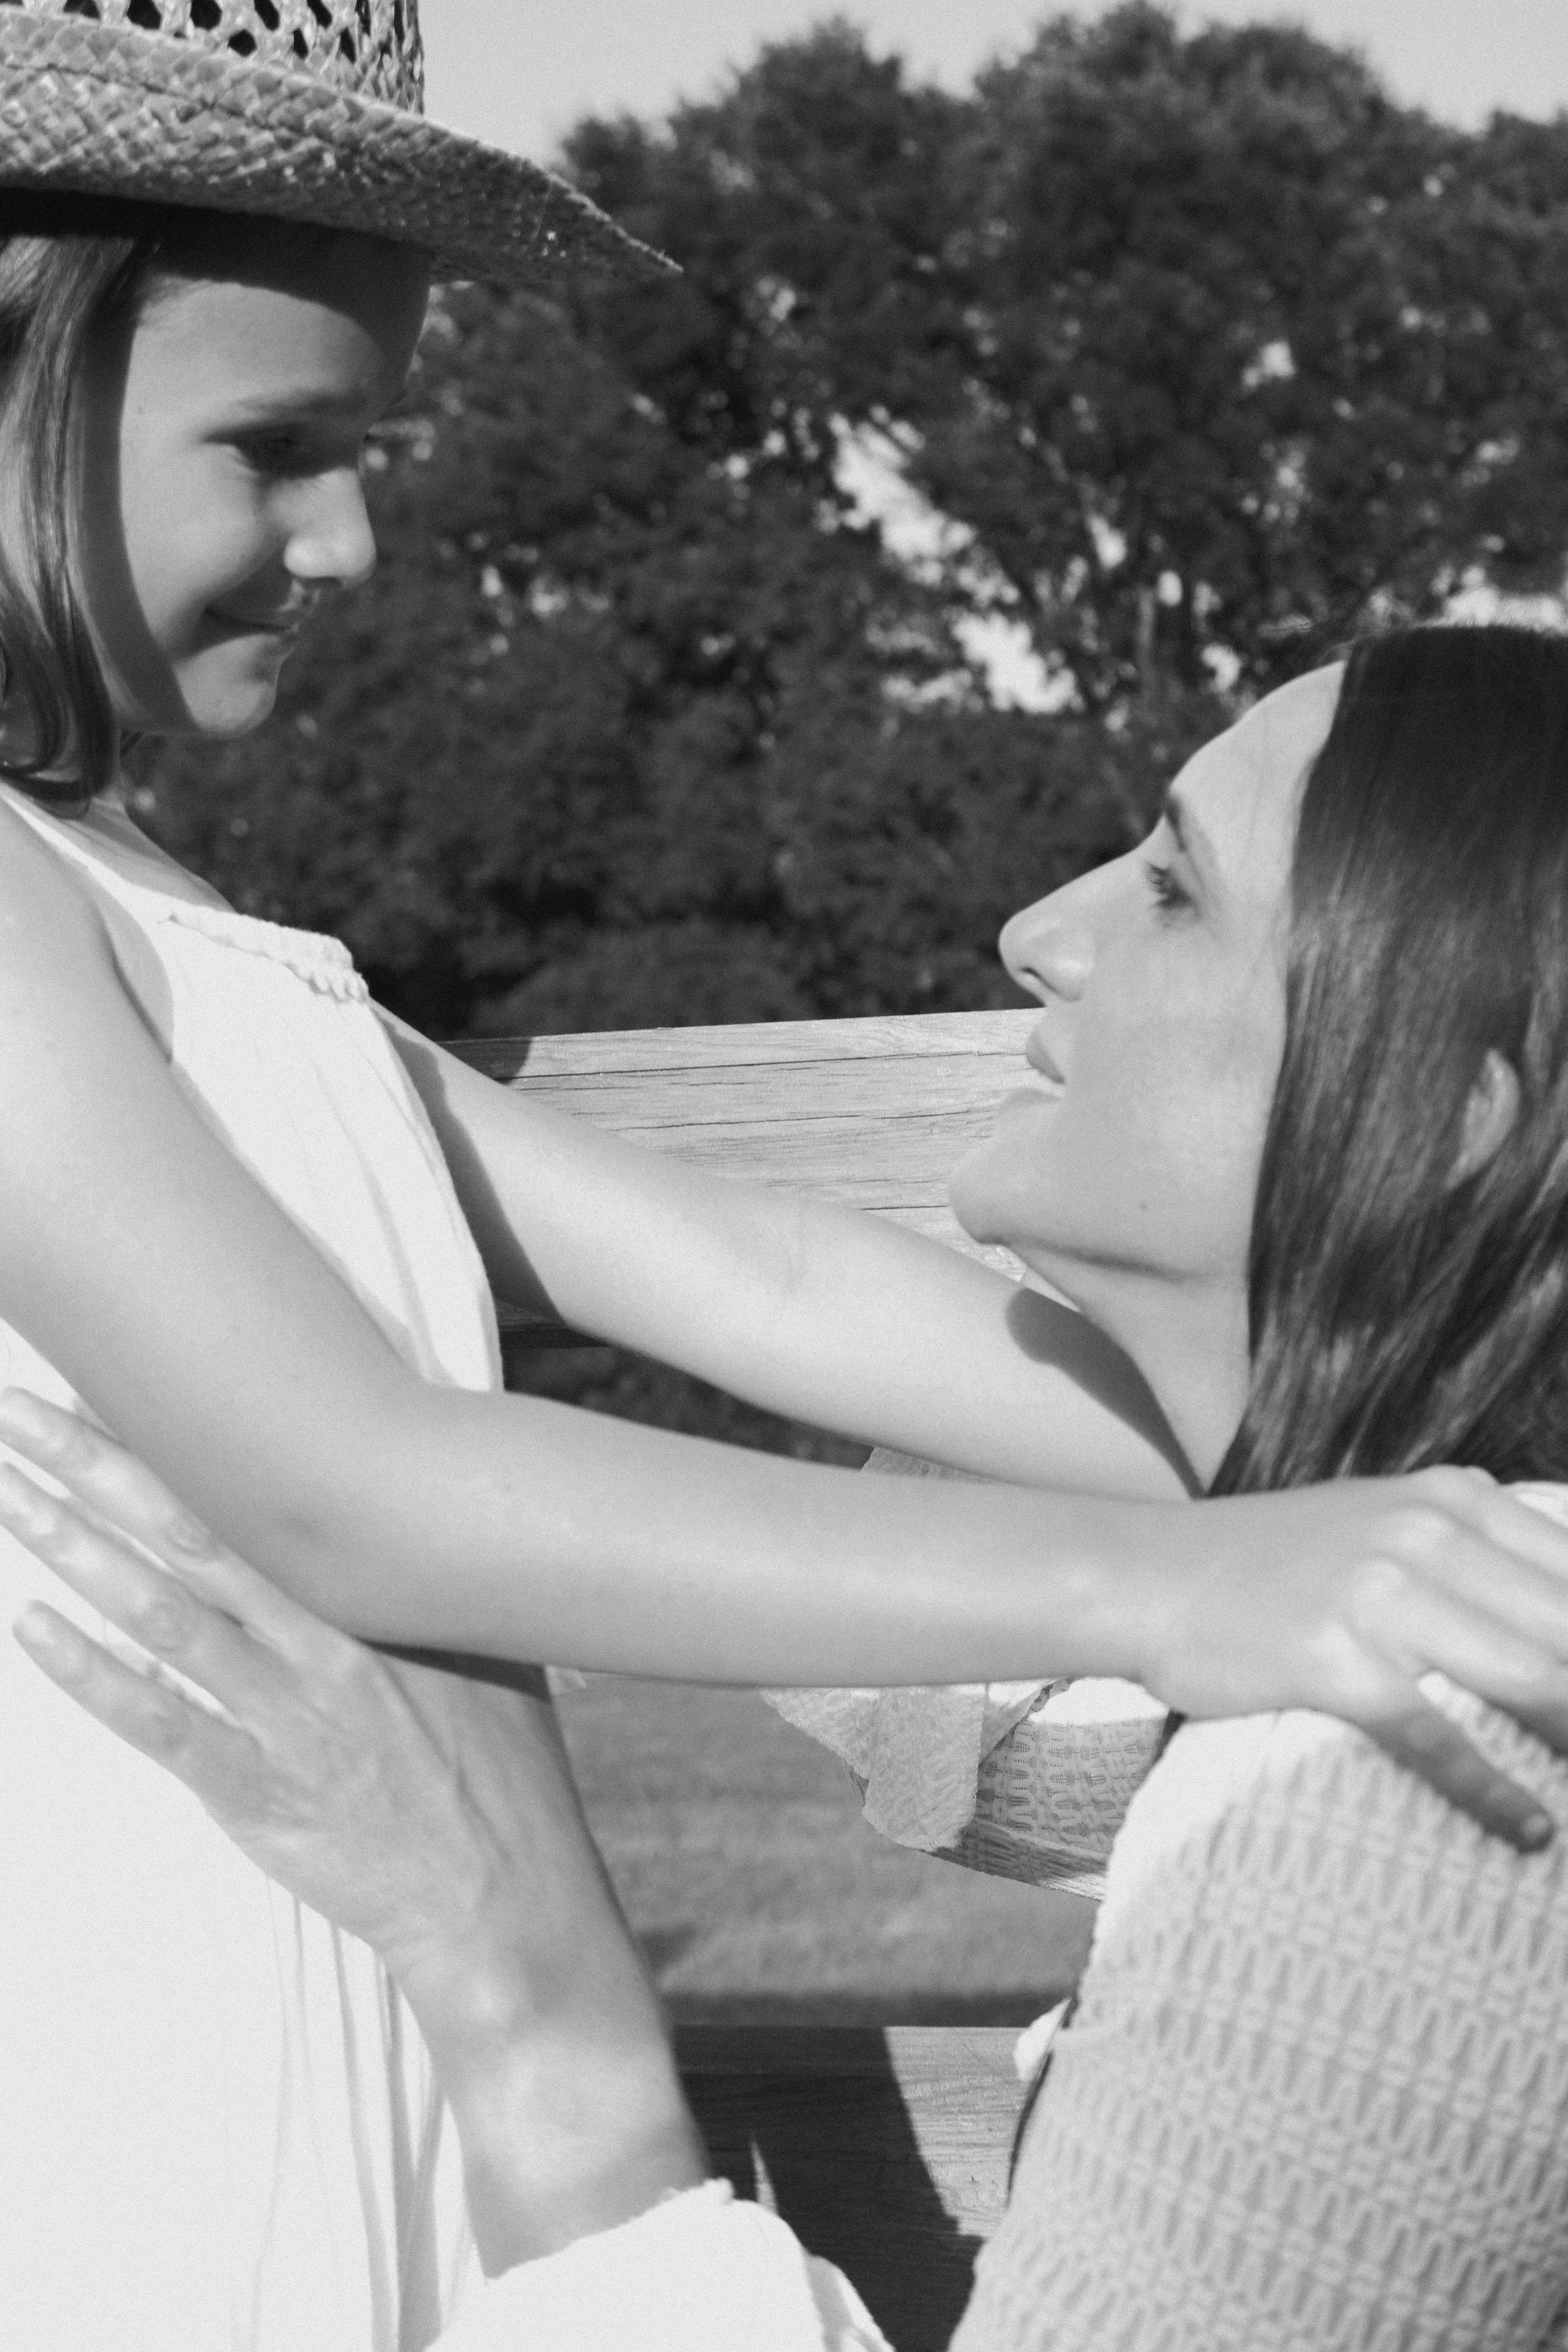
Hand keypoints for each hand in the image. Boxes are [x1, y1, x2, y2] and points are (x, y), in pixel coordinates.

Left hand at [0, 1390, 706, 2267]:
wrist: (508, 1898)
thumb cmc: (505, 1772)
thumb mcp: (492, 1650)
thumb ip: (429, 1586)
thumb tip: (404, 1514)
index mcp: (381, 1597)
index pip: (265, 1495)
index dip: (184, 1438)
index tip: (119, 1379)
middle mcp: (328, 1640)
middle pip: (194, 1532)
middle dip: (98, 1468)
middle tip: (20, 1411)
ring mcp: (288, 1716)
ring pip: (161, 1614)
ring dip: (75, 1551)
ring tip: (8, 1496)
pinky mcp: (257, 1791)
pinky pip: (159, 1723)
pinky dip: (91, 1676)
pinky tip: (35, 1629)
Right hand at [1142, 1467, 1567, 1848]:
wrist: (1152, 1574)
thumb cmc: (1275, 1562)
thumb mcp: (1388, 1525)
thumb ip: (1479, 1554)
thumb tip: (1556, 1625)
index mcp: (1456, 1499)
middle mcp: (1429, 1534)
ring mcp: (1381, 1594)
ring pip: (1529, 1677)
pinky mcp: (1335, 1658)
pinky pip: (1437, 1735)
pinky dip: (1494, 1792)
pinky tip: (1533, 1831)